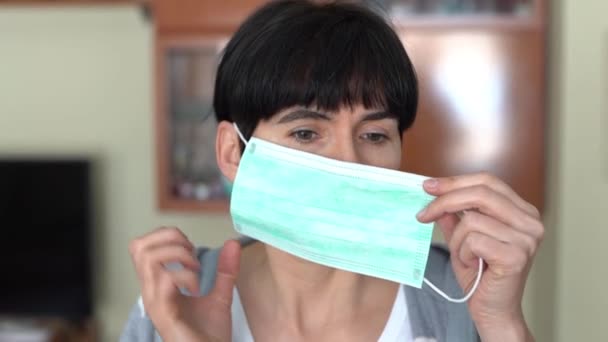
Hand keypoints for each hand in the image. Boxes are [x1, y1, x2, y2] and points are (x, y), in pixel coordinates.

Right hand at [129, 227, 240, 341]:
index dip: (166, 236)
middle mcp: (151, 291)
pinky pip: (164, 281)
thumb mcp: (220, 296)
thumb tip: (232, 244)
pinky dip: (184, 276)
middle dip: (169, 240)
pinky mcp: (163, 313)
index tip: (191, 249)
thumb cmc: (208, 335)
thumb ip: (225, 271)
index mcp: (158, 285)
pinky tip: (196, 288)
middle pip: (139, 246)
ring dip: (176, 255)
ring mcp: (155, 301)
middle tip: (191, 255)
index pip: (142, 245)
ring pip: (147, 258)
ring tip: (194, 270)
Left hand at [416, 173, 543, 341]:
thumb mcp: (463, 238)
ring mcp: (526, 239)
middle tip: (423, 213)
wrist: (493, 311)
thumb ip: (454, 215)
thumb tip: (434, 191)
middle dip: (445, 200)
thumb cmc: (480, 275)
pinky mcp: (517, 256)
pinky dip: (464, 253)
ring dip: (457, 241)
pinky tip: (473, 265)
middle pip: (480, 193)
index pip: (487, 181)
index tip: (428, 186)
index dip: (455, 181)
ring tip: (465, 256)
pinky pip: (474, 240)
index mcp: (522, 212)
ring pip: (472, 220)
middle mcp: (530, 222)